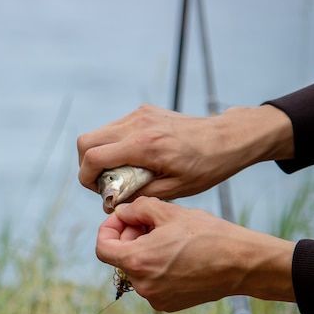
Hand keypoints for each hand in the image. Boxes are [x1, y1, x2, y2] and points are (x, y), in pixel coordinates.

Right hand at [78, 104, 293, 200]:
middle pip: (86, 141)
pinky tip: (132, 159)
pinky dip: (113, 144)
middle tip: (103, 183)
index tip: (96, 191)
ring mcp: (140, 115)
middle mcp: (137, 125)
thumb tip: (112, 201)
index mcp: (144, 146)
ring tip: (119, 173)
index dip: (86, 177)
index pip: (94, 156)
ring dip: (99, 154)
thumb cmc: (206, 166)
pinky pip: (115, 128)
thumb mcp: (174, 189)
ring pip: (98, 133)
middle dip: (87, 165)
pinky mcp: (144, 111)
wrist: (227, 138)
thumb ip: (138, 194)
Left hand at [96, 197, 295, 310]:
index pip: (102, 247)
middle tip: (151, 223)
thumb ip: (138, 209)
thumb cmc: (208, 235)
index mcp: (137, 261)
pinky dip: (157, 267)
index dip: (108, 229)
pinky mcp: (170, 304)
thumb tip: (122, 213)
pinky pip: (153, 282)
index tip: (123, 219)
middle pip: (121, 257)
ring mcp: (156, 298)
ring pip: (138, 269)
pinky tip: (178, 254)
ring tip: (169, 237)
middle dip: (130, 237)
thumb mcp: (169, 212)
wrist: (242, 263)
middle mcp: (142, 285)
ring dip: (144, 251)